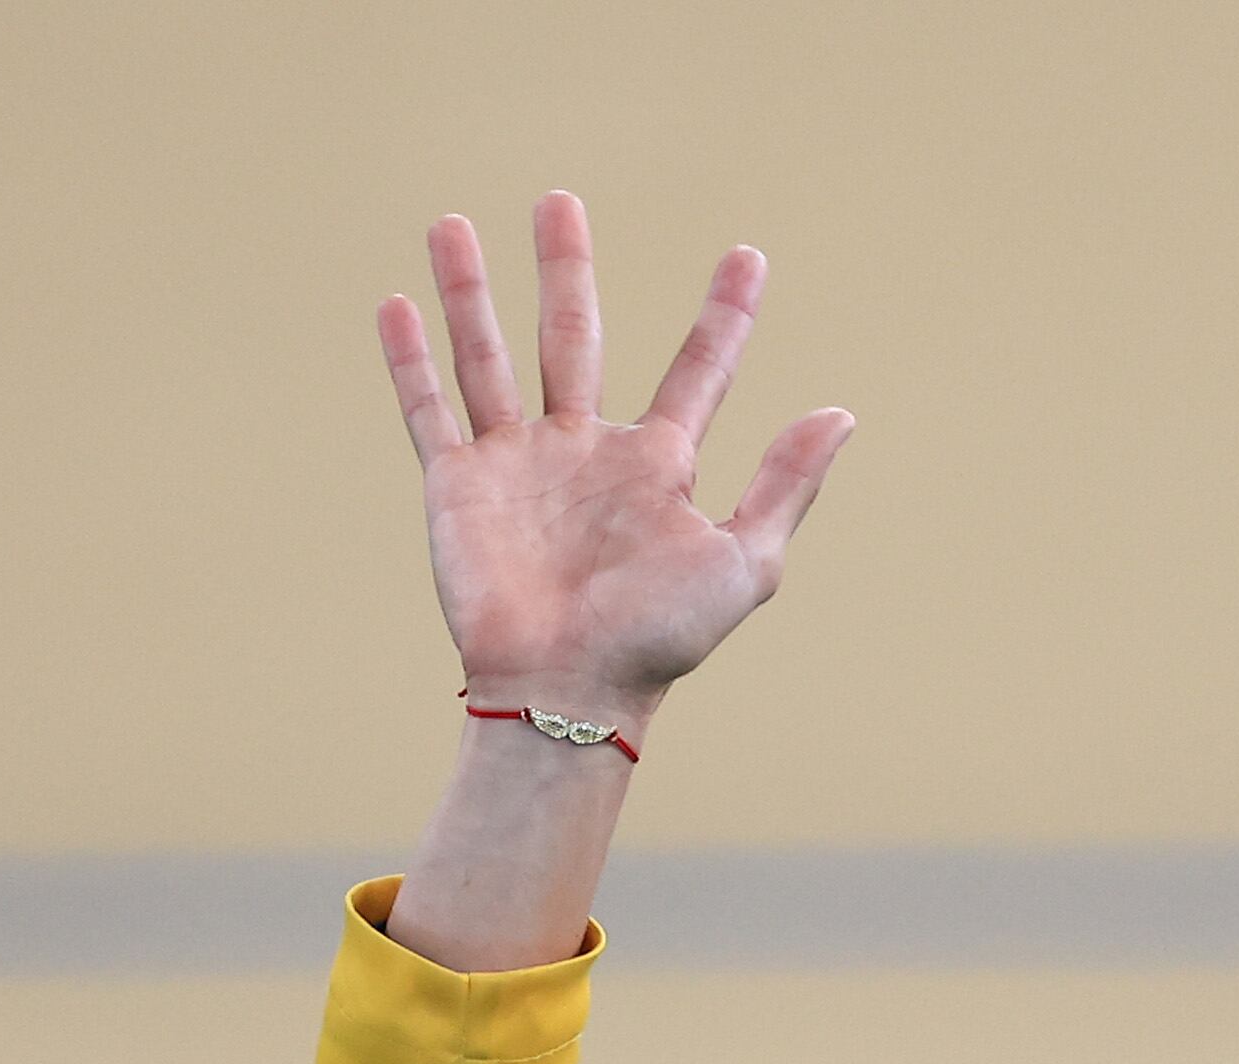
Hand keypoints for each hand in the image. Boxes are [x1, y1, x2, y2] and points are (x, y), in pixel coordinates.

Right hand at [378, 191, 850, 728]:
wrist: (569, 688)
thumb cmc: (660, 640)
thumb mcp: (744, 562)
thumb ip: (786, 485)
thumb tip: (842, 414)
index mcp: (658, 465)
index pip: (699, 370)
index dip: (725, 316)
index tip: (748, 256)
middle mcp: (585, 453)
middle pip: (575, 337)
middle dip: (567, 269)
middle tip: (560, 201)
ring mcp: (518, 465)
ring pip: (490, 357)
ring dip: (470, 291)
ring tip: (454, 222)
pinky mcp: (460, 485)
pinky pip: (431, 409)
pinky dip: (410, 359)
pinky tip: (397, 304)